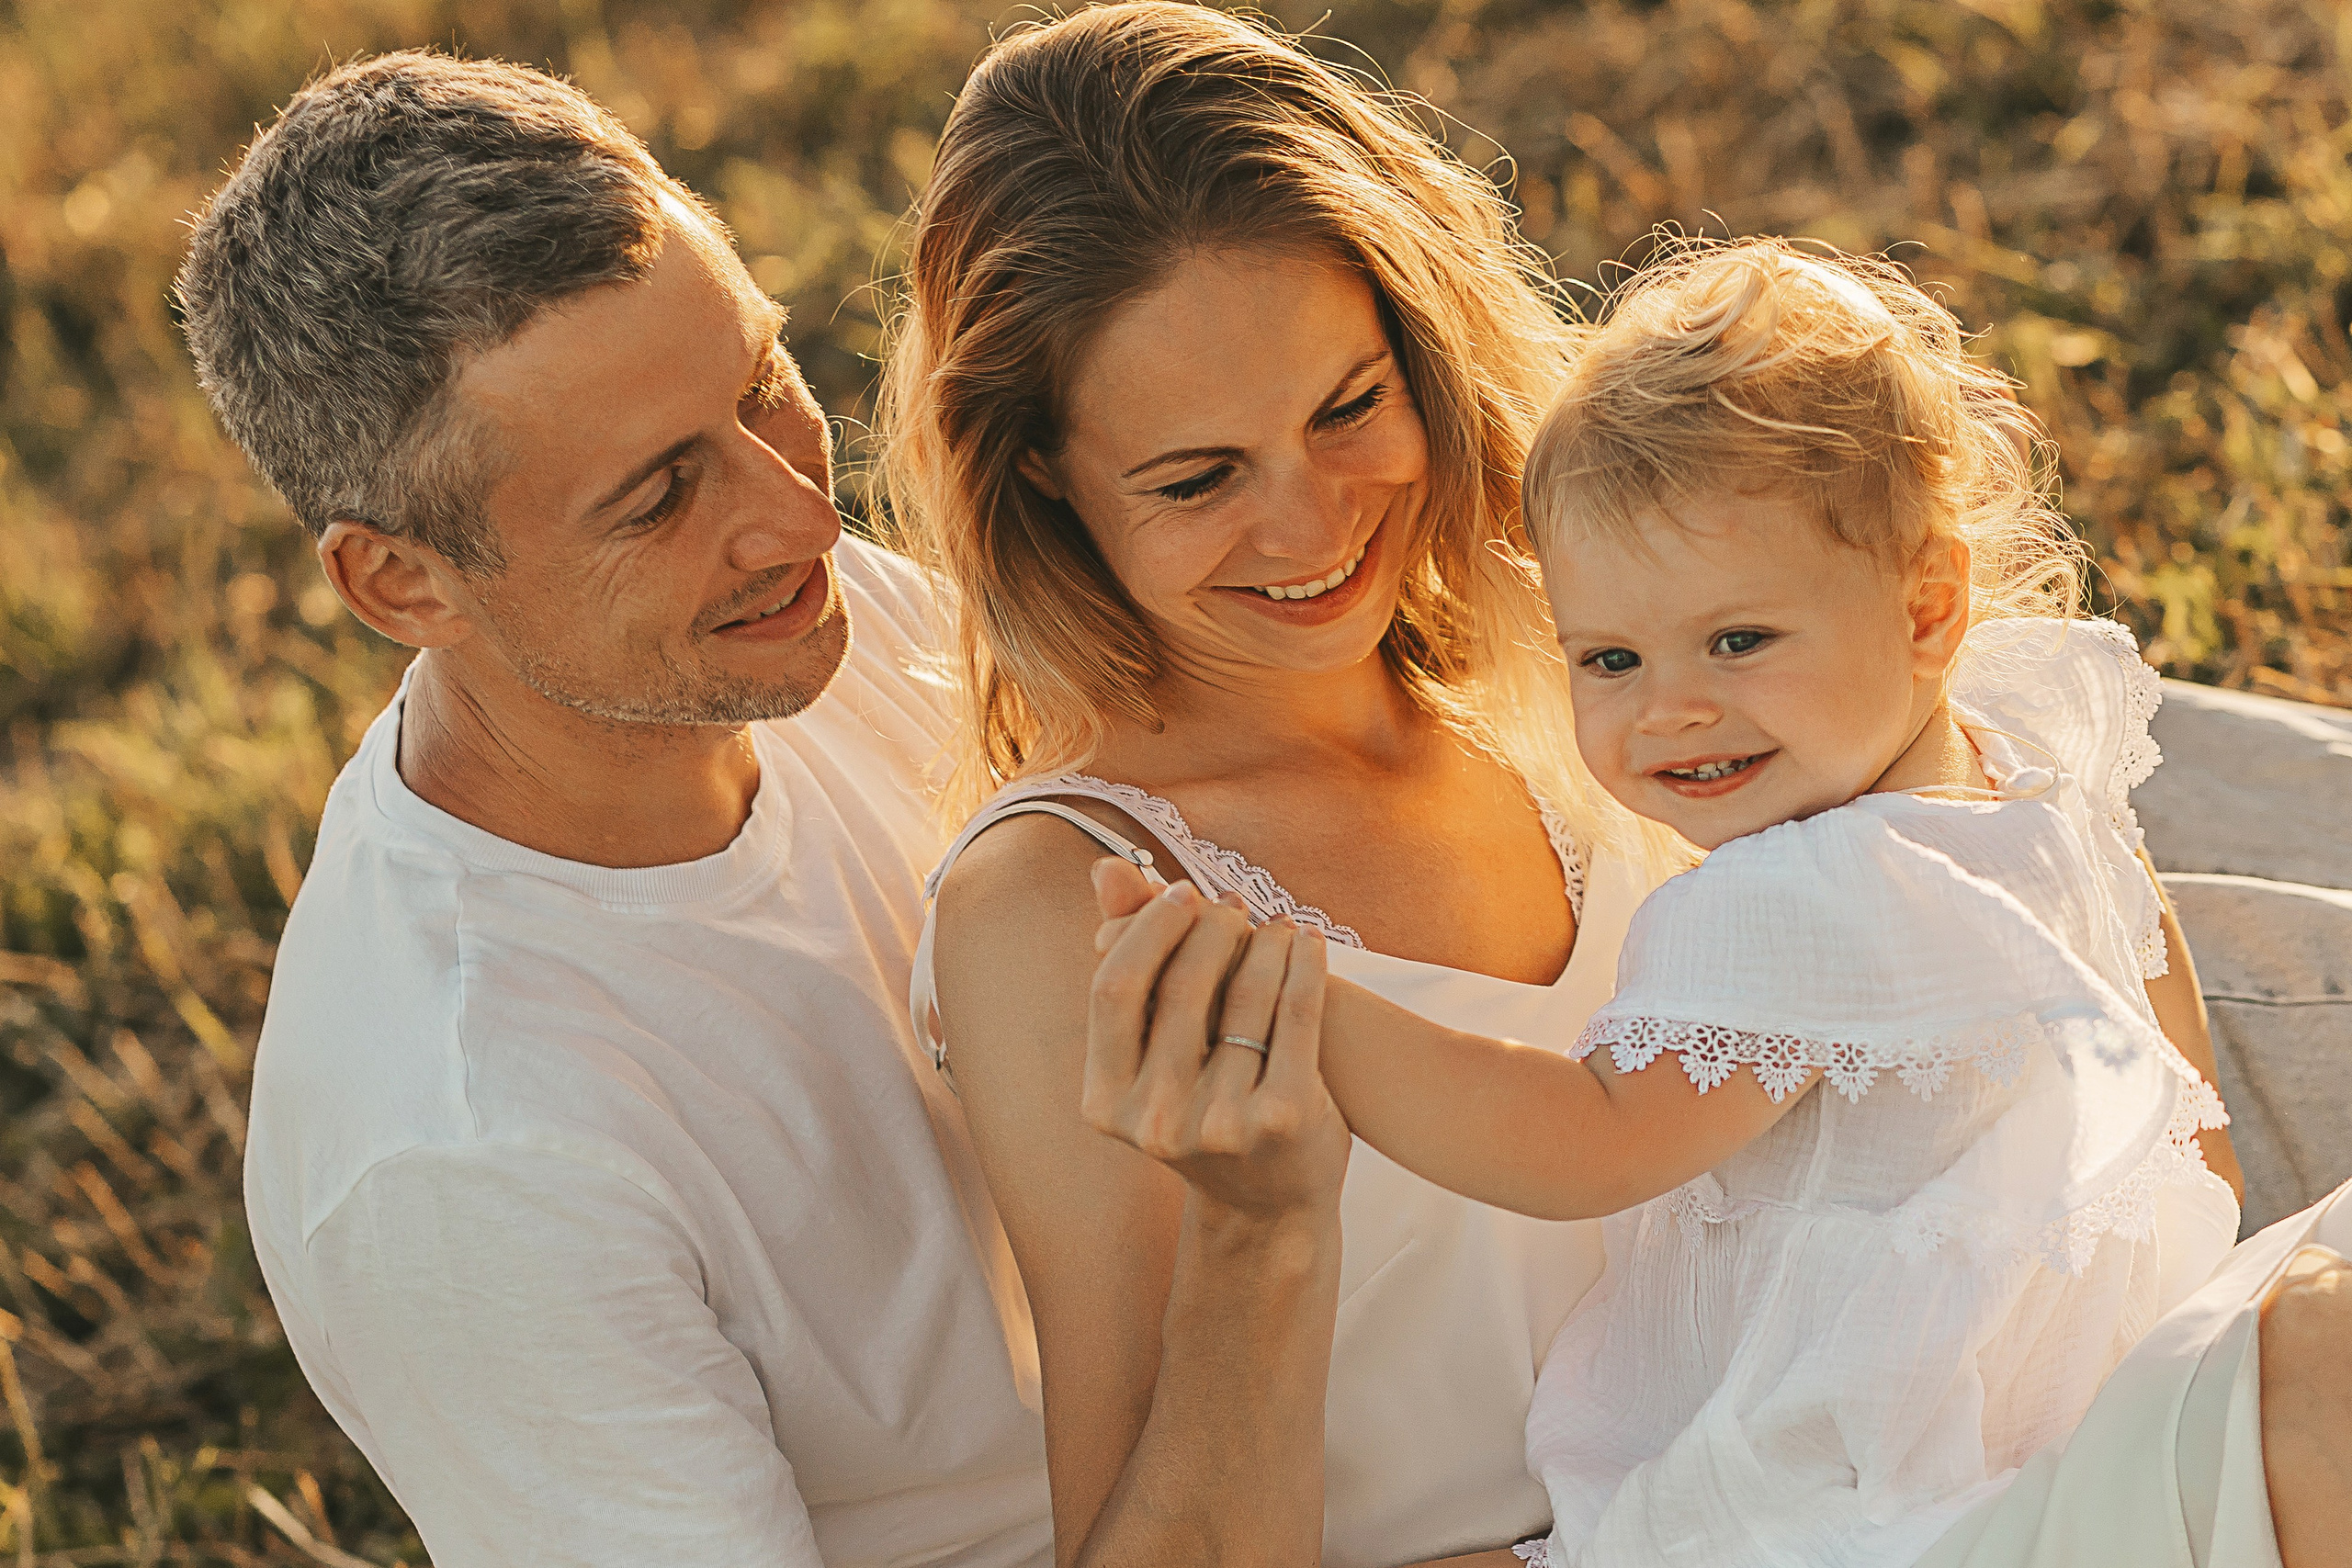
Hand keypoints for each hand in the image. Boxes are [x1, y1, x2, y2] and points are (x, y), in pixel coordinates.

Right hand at [1083, 861, 1349, 1219]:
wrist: (1268, 1206)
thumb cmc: (1201, 1107)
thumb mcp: (1153, 1050)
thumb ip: (1129, 956)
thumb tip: (1106, 867)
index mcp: (1106, 1102)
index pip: (1114, 987)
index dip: (1148, 929)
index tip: (1181, 894)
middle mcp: (1155, 1120)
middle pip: (1181, 986)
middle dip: (1211, 928)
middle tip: (1232, 904)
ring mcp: (1219, 1124)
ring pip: (1245, 995)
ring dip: (1264, 940)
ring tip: (1275, 921)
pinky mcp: (1284, 1120)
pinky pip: (1296, 1015)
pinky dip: (1304, 965)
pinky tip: (1309, 941)